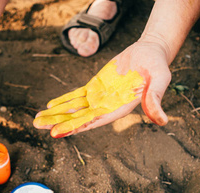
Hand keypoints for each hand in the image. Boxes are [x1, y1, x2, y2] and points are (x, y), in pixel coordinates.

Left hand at [33, 40, 170, 137]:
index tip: (56, 133)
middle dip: (58, 122)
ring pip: (73, 108)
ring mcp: (99, 97)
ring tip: (38, 119)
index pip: (92, 121)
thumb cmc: (157, 67)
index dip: (74, 127)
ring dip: (56, 114)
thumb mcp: (160, 80)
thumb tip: (162, 121)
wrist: (150, 53)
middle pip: (77, 117)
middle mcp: (106, 107)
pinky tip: (50, 106)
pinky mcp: (95, 87)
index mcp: (118, 109)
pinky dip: (63, 101)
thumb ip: (155, 99)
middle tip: (38, 126)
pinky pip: (76, 96)